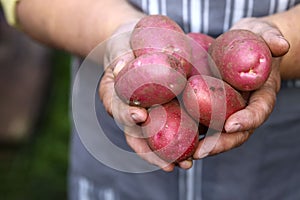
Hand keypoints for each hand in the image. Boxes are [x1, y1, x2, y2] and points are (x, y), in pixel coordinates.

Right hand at [99, 21, 192, 170]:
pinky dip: (181, 139)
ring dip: (169, 154)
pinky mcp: (160, 110)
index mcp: (113, 96)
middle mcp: (127, 110)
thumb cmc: (124, 44)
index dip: (128, 115)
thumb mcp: (119, 46)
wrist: (132, 44)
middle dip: (152, 151)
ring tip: (186, 164)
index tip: (141, 116)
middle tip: (169, 164)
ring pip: (153, 139)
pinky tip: (196, 149)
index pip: (118, 109)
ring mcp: (144, 113)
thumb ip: (120, 56)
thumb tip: (122, 67)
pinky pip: (170, 127)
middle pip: (136, 135)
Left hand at [193, 17, 289, 158]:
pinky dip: (187, 133)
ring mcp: (226, 110)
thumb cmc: (253, 40)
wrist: (241, 45)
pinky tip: (170, 139)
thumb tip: (281, 44)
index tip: (232, 125)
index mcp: (260, 95)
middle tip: (200, 152)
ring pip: (216, 134)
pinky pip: (200, 123)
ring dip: (200, 146)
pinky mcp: (209, 107)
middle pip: (235, 132)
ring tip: (181, 156)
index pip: (259, 111)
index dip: (247, 120)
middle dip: (218, 144)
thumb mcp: (263, 34)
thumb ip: (271, 37)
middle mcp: (243, 108)